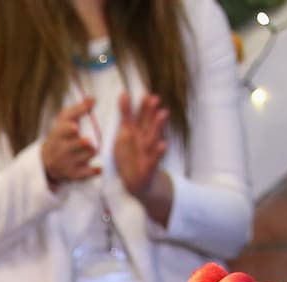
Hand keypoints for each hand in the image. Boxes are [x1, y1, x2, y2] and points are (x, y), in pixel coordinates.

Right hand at [40, 98, 99, 186]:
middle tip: (88, 141)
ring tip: (94, 149)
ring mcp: (68, 162)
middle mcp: (62, 148)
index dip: (68, 130)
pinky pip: (85, 173)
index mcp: (59, 133)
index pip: (63, 130)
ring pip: (85, 156)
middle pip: (76, 145)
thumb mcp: (64, 120)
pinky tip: (99, 168)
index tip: (75, 128)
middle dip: (82, 143)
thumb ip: (78, 109)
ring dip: (91, 152)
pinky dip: (93, 171)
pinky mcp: (73, 173)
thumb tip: (93, 99)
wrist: (48, 160)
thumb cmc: (60, 134)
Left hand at [115, 92, 171, 222]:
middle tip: (154, 99)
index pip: (139, 116)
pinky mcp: (150, 165)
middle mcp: (145, 138)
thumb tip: (123, 93)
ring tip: (163, 113)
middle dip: (151, 112)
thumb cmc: (129, 156)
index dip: (141, 106)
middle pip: (148, 123)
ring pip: (154, 137)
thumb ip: (125, 115)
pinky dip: (159, 152)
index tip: (144, 94)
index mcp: (137, 131)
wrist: (136, 183)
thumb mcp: (124, 135)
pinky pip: (155, 158)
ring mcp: (149, 151)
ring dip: (158, 126)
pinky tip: (163, 144)